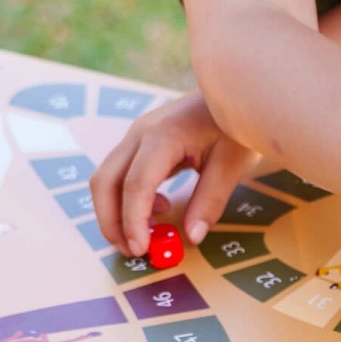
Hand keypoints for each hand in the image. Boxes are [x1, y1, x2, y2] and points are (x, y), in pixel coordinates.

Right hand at [92, 90, 259, 255]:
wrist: (235, 90)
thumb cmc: (235, 124)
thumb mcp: (232, 162)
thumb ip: (210, 200)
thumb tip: (192, 237)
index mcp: (162, 135)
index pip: (136, 184)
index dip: (133, 221)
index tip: (142, 249)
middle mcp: (140, 133)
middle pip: (105, 181)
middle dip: (111, 221)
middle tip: (133, 251)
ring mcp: (136, 135)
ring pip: (107, 178)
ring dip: (116, 212)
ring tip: (146, 236)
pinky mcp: (140, 141)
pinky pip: (120, 173)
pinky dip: (127, 198)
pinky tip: (159, 208)